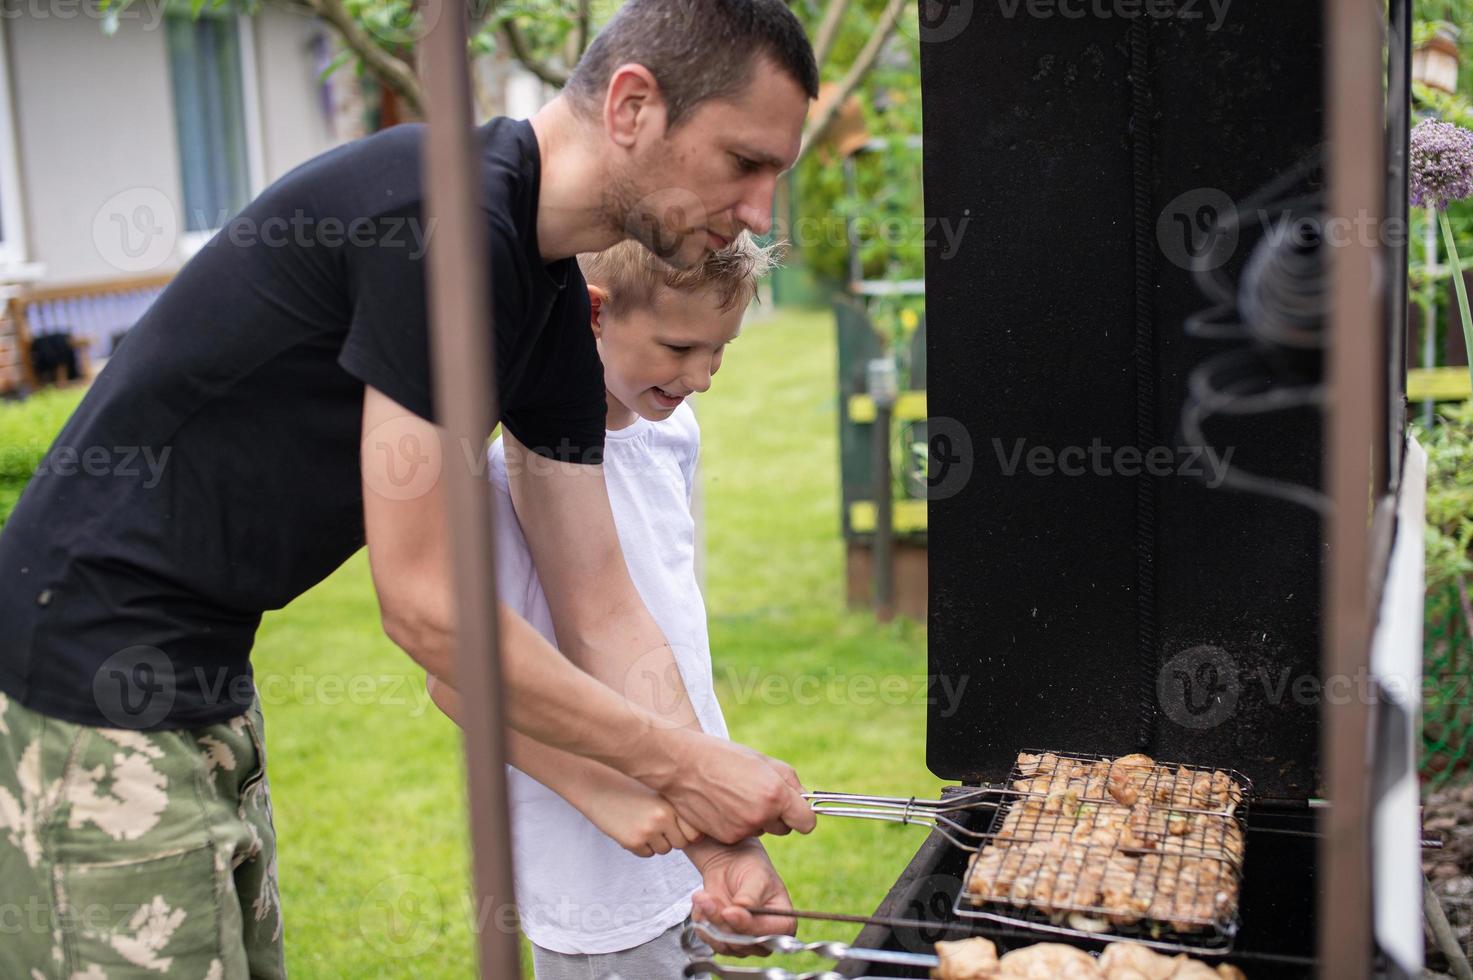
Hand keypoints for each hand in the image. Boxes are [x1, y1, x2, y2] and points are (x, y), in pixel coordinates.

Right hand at [581, 778, 703, 857]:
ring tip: (641, 822)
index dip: (688, 831)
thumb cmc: (629, 787)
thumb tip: (698, 836)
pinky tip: (630, 828)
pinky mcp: (632, 841)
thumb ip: (677, 809)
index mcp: (672, 803)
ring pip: (664, 849)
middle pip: (680, 844)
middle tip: (656, 823)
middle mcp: (663, 818)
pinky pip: (646, 853)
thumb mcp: (658, 791)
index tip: (678, 825)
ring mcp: (647, 831)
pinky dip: (641, 846)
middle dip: (672, 838)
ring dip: (656, 842)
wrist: (598, 786)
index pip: (695, 833)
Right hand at [644, 731, 815, 843]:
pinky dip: (736, 824)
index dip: (802, 816)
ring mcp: (742, 829)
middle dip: (778, 817)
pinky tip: (722, 805)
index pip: (807, 822)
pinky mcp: (726, 837)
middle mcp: (761, 815)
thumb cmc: (723, 757)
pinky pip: (741, 834)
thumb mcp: (761, 760)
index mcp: (775, 794)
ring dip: (755, 818)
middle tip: (759, 796)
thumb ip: (788, 781)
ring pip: (761, 830)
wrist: (681, 766)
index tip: (795, 810)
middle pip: (785, 829)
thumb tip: (802, 799)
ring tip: (735, 795)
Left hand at [687, 839, 794, 954]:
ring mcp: (744, 944)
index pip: (770, 935)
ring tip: (703, 896)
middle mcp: (765, 939)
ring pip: (723, 944)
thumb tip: (741, 908)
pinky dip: (702, 921)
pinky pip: (709, 940)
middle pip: (743, 943)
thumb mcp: (757, 877)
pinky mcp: (724, 942)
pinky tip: (703, 903)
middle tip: (706, 898)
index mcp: (783, 924)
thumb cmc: (752, 869)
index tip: (729, 911)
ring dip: (708, 919)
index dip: (748, 926)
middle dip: (721, 921)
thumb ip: (751, 896)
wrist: (731, 865)